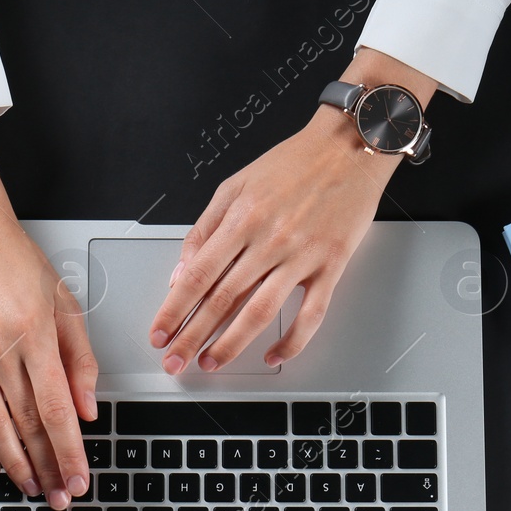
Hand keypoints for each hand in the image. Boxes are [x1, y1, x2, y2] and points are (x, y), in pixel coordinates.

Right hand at [0, 113, 97, 509]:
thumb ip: (80, 360)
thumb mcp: (65, 304)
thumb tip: (87, 410)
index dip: (68, 450)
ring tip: (30, 487)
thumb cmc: (17, 262)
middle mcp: (0, 348)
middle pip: (25, 423)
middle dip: (45, 466)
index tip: (79, 478)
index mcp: (35, 334)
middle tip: (59, 496)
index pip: (56, 408)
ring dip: (13, 463)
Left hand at [150, 50, 435, 373]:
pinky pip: (310, 314)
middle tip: (175, 361)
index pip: (197, 275)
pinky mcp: (331, 266)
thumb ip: (205, 228)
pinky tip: (273, 355)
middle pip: (222, 299)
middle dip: (192, 336)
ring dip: (231, 344)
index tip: (160, 333)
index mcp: (241, 218)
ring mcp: (301, 256)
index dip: (174, 310)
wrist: (350, 147)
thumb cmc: (294, 163)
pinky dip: (292, 341)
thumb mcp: (236, 184)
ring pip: (260, 312)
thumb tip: (182, 272)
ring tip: (211, 364)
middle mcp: (268, 239)